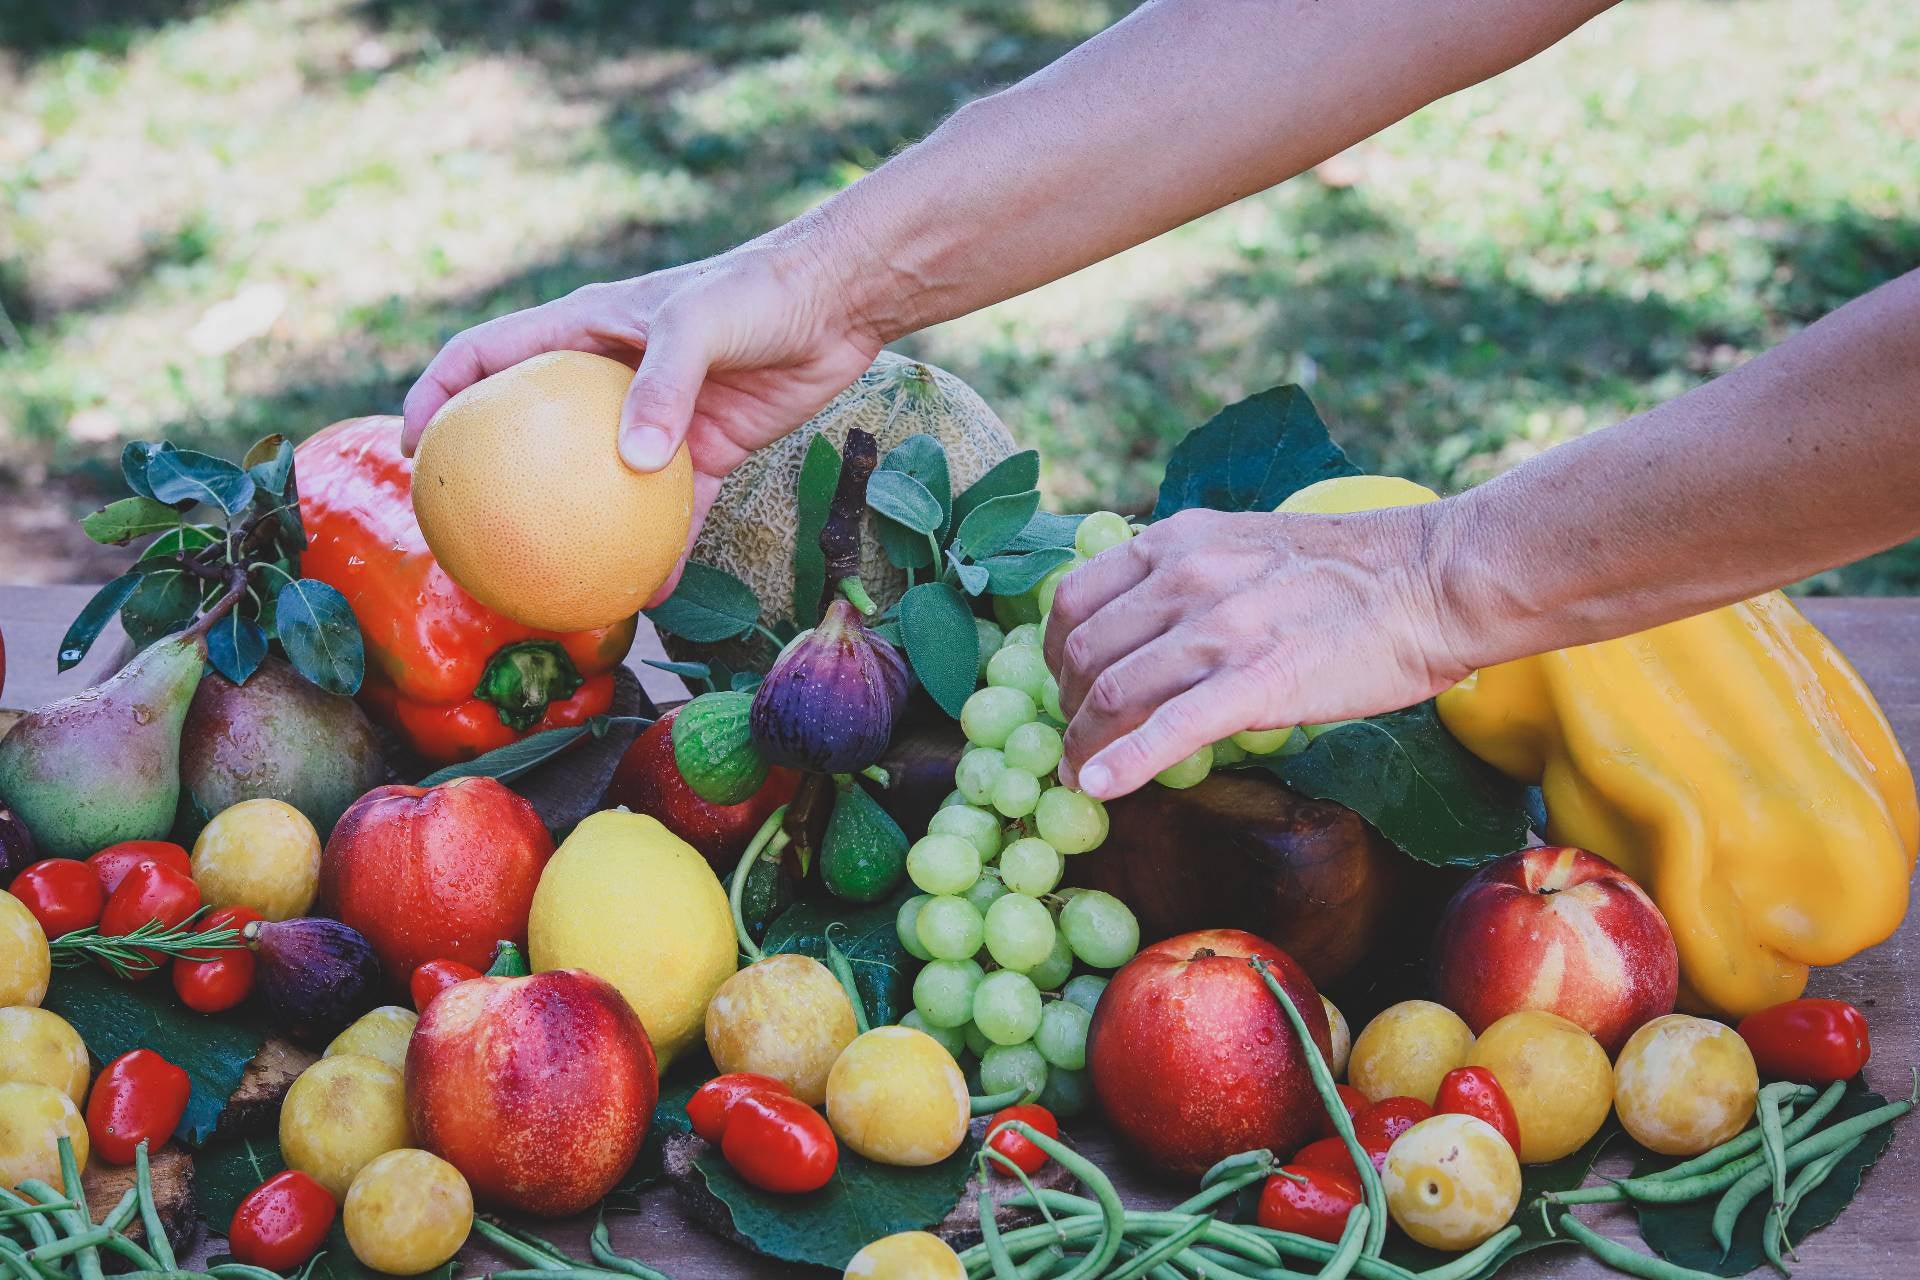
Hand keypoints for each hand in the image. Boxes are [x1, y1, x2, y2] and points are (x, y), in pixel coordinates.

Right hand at [400, 236, 884, 594]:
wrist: (837, 301)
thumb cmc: (757, 292)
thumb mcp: (699, 325)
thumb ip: (661, 387)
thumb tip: (630, 464)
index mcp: (583, 329)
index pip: (485, 357)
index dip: (437, 394)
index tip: (412, 451)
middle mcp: (609, 375)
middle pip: (531, 432)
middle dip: (495, 478)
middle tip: (466, 533)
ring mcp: (656, 417)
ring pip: (599, 483)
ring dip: (577, 529)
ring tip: (550, 580)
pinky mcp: (707, 448)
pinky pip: (675, 510)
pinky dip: (662, 549)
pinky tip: (650, 594)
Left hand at [1042, 505, 1474, 799]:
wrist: (1430, 579)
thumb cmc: (1348, 571)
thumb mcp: (1243, 543)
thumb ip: (1186, 572)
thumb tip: (1143, 618)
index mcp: (1177, 541)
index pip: (1075, 598)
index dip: (1054, 652)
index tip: (1063, 683)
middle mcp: (1184, 577)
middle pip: (1084, 651)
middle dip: (1067, 704)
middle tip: (1073, 737)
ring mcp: (1218, 630)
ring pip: (1113, 693)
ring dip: (1083, 742)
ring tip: (1078, 773)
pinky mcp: (1255, 683)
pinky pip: (1168, 730)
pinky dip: (1122, 763)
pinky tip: (1097, 788)